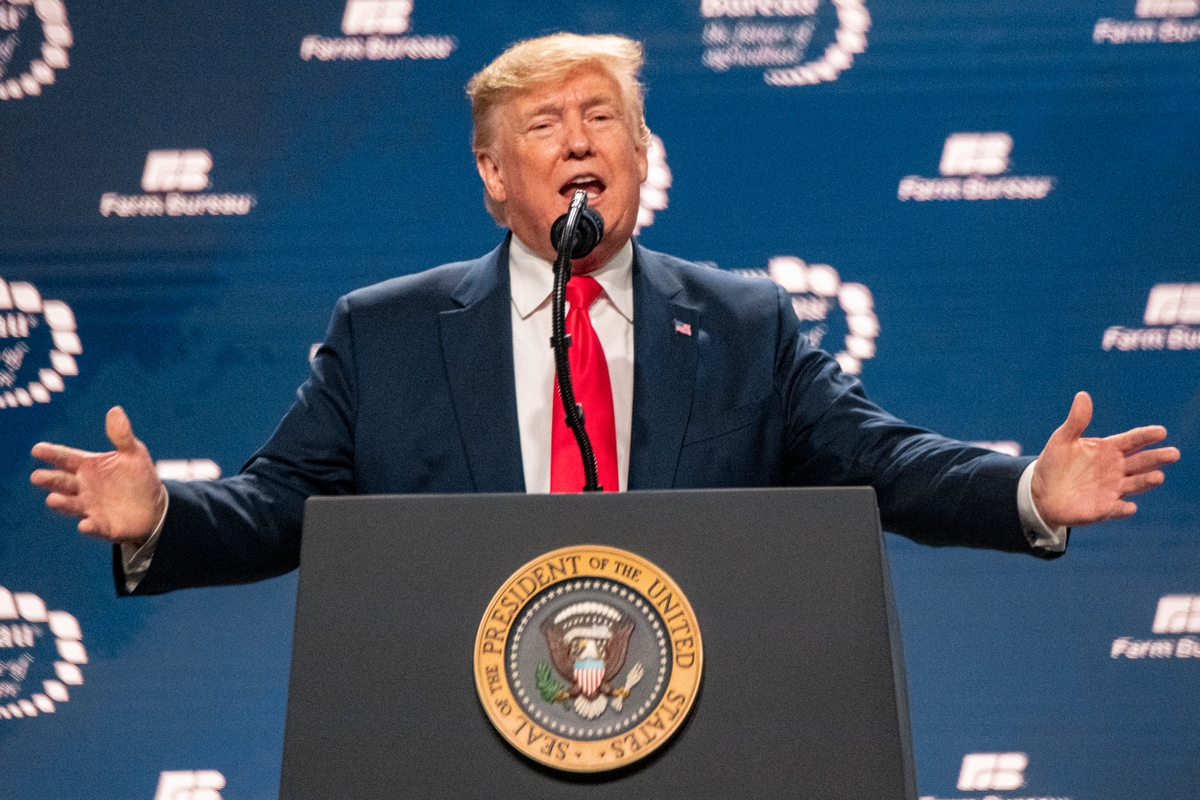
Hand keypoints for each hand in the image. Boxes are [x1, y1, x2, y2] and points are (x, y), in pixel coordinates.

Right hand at [30, 406, 165, 545]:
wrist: (154, 506)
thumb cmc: (138, 477)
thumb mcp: (133, 453)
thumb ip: (121, 435)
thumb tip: (115, 410)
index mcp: (89, 466)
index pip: (67, 458)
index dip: (53, 454)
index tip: (38, 449)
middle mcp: (84, 487)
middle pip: (63, 482)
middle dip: (51, 480)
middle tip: (38, 476)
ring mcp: (91, 507)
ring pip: (72, 505)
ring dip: (62, 503)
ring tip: (53, 499)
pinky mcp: (103, 525)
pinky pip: (95, 526)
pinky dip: (89, 526)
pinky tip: (85, 525)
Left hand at [1032, 392, 1179, 528]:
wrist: (1041, 491)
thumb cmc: (1055, 462)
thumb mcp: (1063, 439)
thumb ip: (1076, 421)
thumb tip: (1082, 395)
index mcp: (1109, 449)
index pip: (1132, 440)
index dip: (1146, 436)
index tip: (1160, 431)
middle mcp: (1117, 468)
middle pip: (1141, 462)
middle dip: (1157, 458)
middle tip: (1172, 453)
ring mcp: (1113, 488)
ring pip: (1135, 484)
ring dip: (1146, 481)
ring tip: (1157, 477)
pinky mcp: (1104, 508)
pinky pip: (1117, 509)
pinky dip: (1123, 508)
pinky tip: (1129, 507)